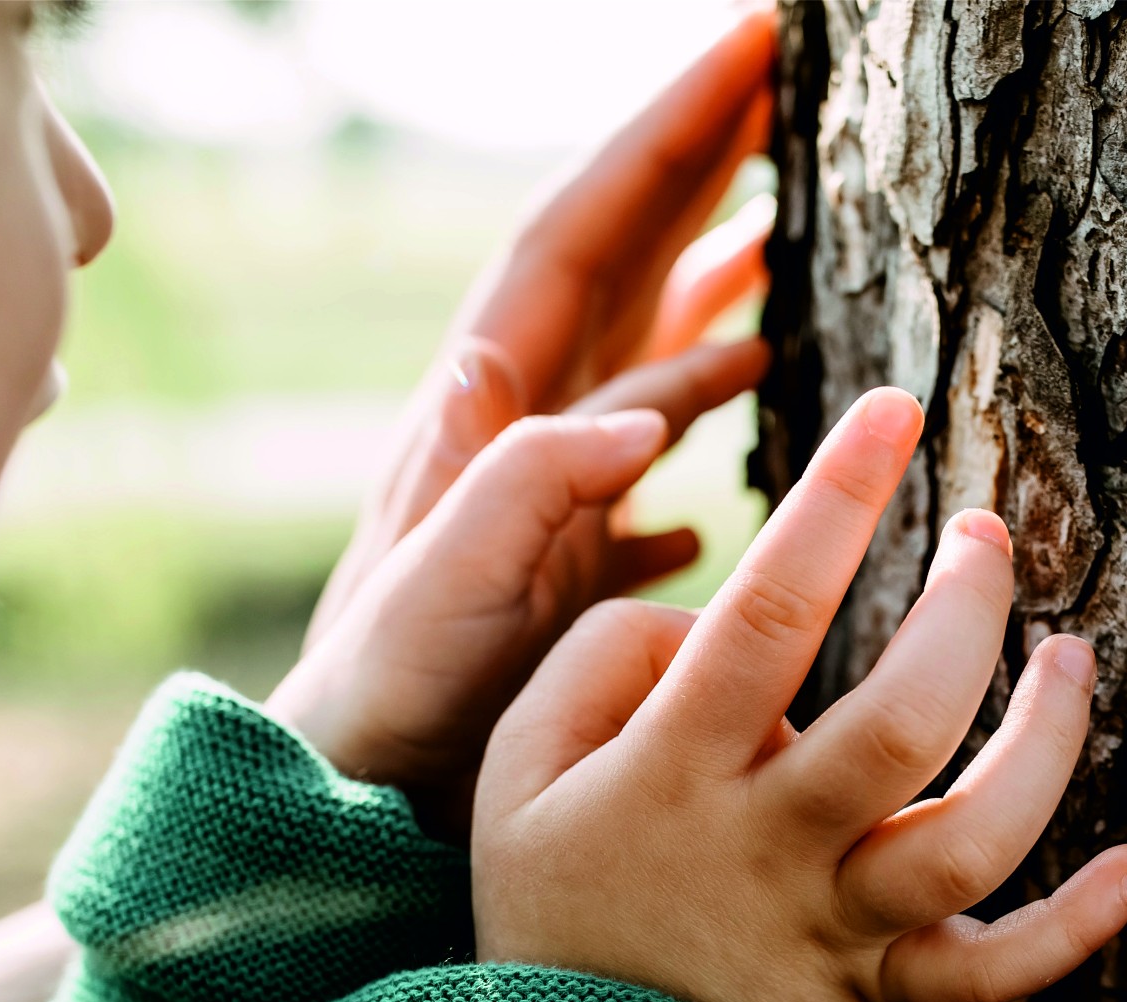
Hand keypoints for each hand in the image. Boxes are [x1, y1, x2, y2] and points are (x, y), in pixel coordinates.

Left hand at [269, 12, 778, 823]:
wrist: (340, 802)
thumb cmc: (385, 704)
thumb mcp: (447, 588)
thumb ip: (531, 488)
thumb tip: (642, 413)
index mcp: (490, 406)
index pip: (585, 230)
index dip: (668, 135)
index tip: (750, 49)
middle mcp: (517, 428)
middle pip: (620, 261)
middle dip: (696, 166)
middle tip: (784, 85)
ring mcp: (543, 495)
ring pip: (642, 357)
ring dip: (709, 287)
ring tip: (785, 231)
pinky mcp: (562, 569)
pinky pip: (646, 478)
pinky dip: (696, 444)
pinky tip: (735, 453)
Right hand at [472, 389, 1126, 1001]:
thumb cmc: (546, 892)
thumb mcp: (515, 761)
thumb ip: (605, 658)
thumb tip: (715, 616)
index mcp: (674, 770)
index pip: (768, 614)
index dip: (835, 499)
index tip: (893, 409)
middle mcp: (767, 848)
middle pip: (901, 722)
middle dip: (965, 611)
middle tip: (986, 536)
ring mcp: (833, 929)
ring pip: (972, 840)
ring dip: (1046, 742)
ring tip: (1070, 656)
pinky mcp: (877, 998)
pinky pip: (990, 975)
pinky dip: (1076, 929)